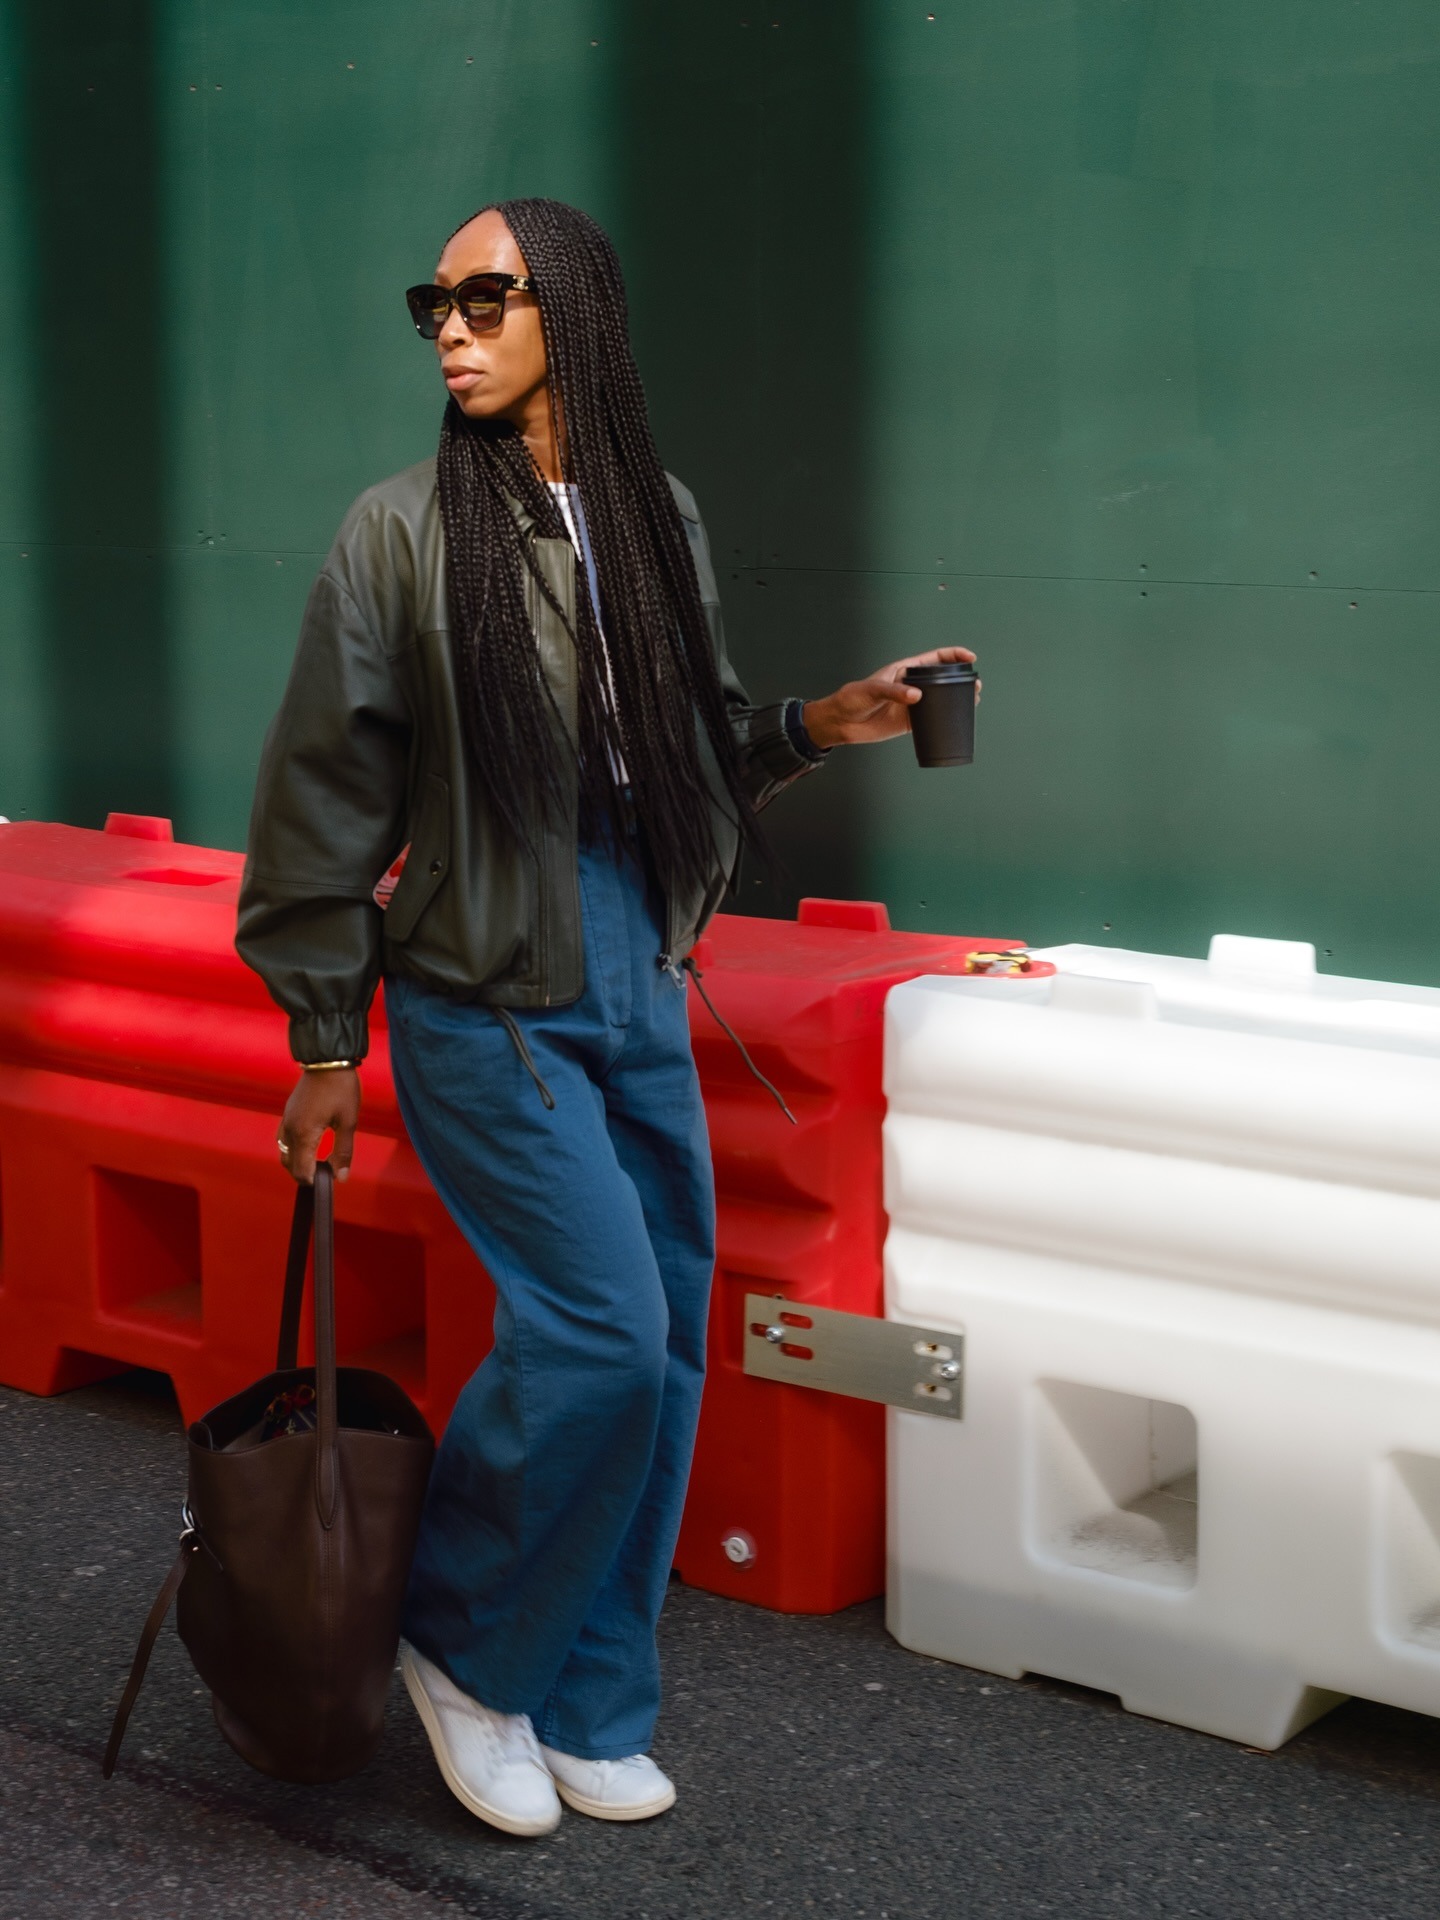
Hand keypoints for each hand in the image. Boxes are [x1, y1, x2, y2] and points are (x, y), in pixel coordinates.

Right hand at [276, 1068, 359, 1184]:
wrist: (328, 1060)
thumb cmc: (341, 1089)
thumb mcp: (348, 1122)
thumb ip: (343, 1152)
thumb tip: (341, 1177)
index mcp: (304, 1134)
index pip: (301, 1170)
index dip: (313, 1181)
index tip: (328, 1180)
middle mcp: (290, 1129)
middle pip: (288, 1164)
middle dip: (303, 1174)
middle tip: (324, 1174)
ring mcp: (286, 1119)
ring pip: (283, 1152)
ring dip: (296, 1162)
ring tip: (317, 1162)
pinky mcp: (288, 1112)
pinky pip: (283, 1138)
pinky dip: (292, 1148)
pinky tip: (309, 1146)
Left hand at [801, 647, 977, 748]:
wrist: (841, 723)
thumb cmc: (851, 699)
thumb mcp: (871, 690)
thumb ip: (893, 691)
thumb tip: (916, 696)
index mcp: (904, 669)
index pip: (934, 658)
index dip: (953, 655)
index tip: (969, 657)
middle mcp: (911, 685)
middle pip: (942, 678)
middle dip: (961, 678)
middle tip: (975, 683)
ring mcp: (912, 703)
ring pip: (940, 699)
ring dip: (957, 698)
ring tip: (973, 700)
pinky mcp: (909, 722)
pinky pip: (932, 719)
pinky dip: (945, 719)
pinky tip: (957, 719)